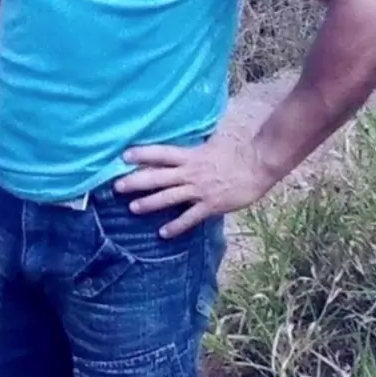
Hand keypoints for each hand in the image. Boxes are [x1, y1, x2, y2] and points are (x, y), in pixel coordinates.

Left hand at [115, 131, 273, 237]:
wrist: (259, 165)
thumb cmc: (238, 152)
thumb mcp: (214, 143)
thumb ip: (197, 147)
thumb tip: (186, 143)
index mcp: (192, 155)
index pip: (162, 153)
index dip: (143, 154)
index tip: (124, 155)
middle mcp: (191, 172)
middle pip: (158, 176)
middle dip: (137, 181)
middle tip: (117, 186)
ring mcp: (200, 190)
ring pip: (169, 197)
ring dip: (150, 203)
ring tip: (133, 208)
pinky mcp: (210, 205)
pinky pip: (189, 218)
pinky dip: (176, 226)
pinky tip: (163, 233)